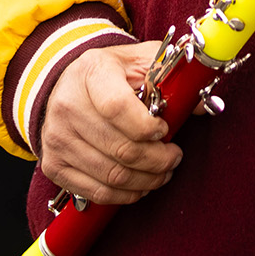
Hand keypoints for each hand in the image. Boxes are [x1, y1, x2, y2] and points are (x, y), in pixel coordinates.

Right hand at [39, 41, 181, 205]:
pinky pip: (95, 191)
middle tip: (174, 157)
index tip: (165, 130)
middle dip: (158, 159)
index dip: (149, 127)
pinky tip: (141, 184)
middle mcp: (67, 106)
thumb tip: (200, 104)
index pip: (118, 108)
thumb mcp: (143, 61)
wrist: (68, 85)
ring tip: (163, 171)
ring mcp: (56, 138)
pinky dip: (125, 194)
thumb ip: (173, 76)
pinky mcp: (54, 165)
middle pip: (121, 148)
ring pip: (112, 175)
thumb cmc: (112, 74)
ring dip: (147, 180)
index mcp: (91, 73)